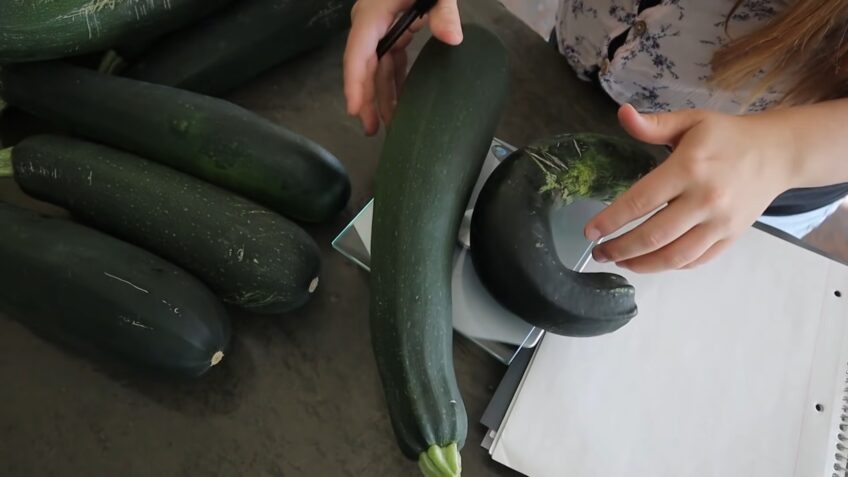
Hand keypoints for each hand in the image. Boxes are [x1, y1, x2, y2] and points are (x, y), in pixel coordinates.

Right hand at [343, 0, 462, 135]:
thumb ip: (443, 11)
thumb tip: (452, 38)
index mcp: (373, 15)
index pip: (358, 54)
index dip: (355, 84)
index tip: (354, 109)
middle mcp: (370, 24)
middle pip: (363, 67)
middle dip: (366, 100)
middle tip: (371, 130)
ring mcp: (380, 28)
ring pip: (376, 68)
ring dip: (381, 96)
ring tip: (387, 126)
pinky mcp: (394, 30)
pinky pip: (390, 62)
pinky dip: (394, 82)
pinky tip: (400, 103)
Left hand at [584, 104, 796, 272]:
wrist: (777, 153)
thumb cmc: (727, 136)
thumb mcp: (691, 121)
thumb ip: (654, 124)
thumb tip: (622, 114)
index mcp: (689, 168)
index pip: (640, 201)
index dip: (611, 220)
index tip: (590, 231)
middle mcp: (705, 200)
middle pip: (653, 236)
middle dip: (619, 248)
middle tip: (599, 252)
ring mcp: (720, 223)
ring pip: (673, 256)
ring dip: (641, 264)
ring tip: (620, 261)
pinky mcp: (731, 237)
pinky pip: (695, 261)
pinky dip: (669, 266)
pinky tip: (650, 261)